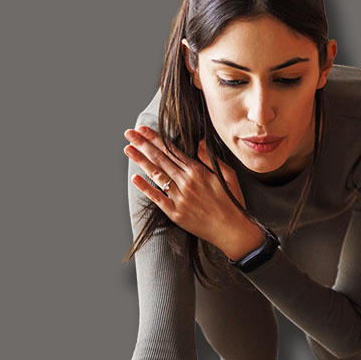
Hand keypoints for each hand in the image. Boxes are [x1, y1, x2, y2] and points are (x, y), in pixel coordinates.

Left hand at [124, 127, 262, 258]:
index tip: (143, 129)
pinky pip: (157, 198)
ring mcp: (179, 198)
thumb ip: (211, 158)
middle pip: (160, 159)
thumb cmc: (232, 202)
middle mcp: (186, 182)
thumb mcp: (228, 175)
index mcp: (198, 171)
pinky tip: (135, 178)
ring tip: (128, 149)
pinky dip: (145, 188)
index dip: (156, 139)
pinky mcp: (175, 213)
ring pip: (156, 174)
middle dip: (143, 144)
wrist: (232, 229)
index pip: (172, 150)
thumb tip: (199, 142)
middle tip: (129, 133)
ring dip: (140, 160)